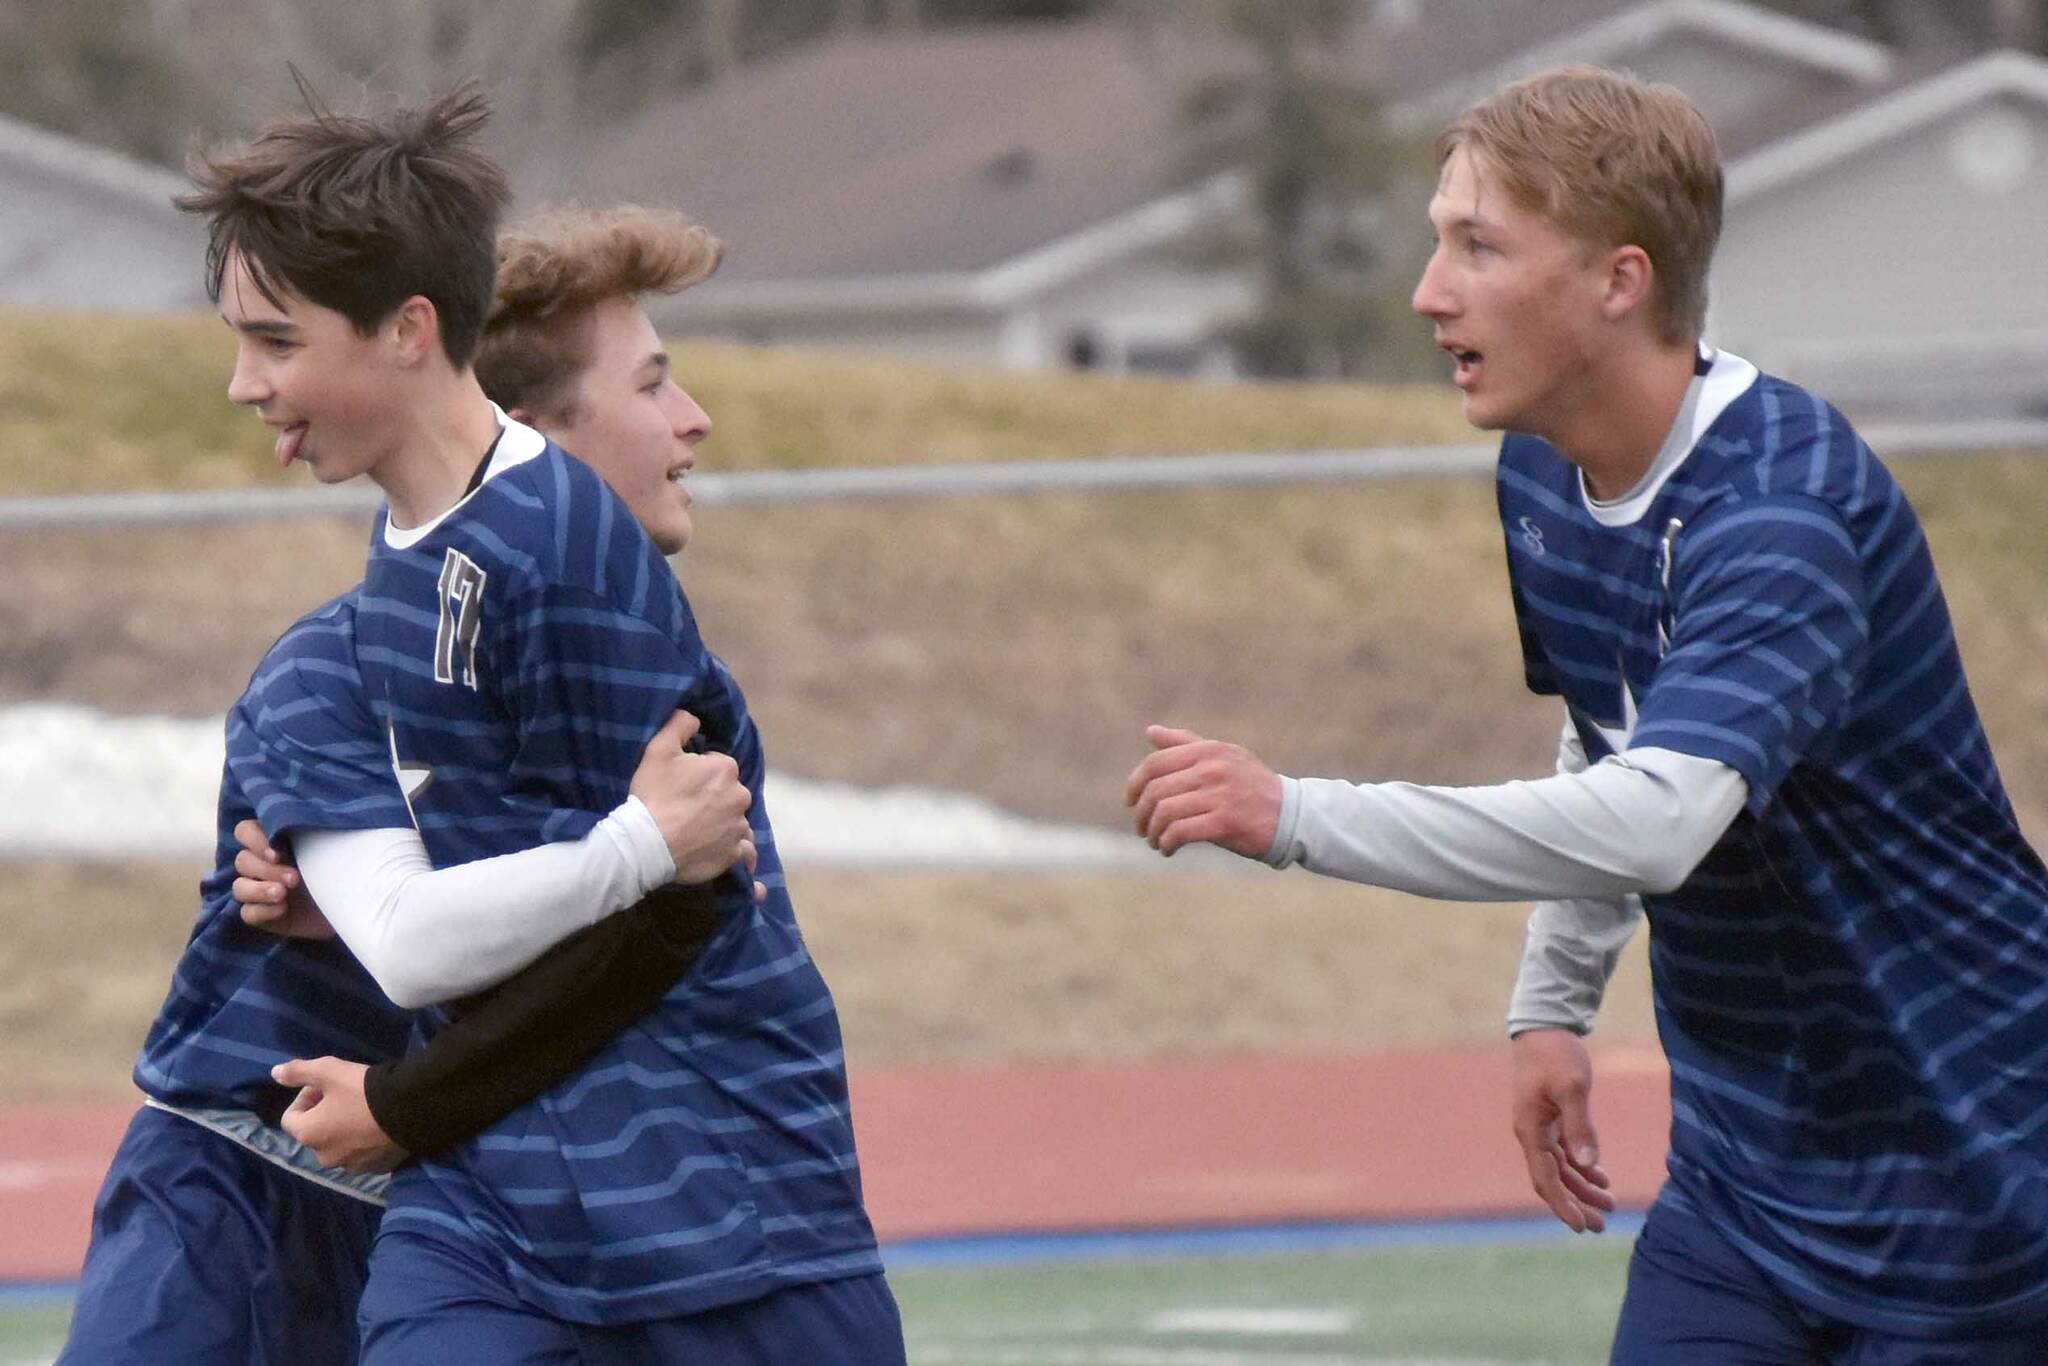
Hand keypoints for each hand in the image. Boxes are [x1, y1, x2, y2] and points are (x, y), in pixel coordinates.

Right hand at [233, 819, 334, 939]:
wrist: (353, 905)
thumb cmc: (342, 869)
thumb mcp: (331, 849)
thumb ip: (314, 834)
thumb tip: (306, 821)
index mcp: (272, 841)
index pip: (245, 831)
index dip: (255, 840)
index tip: (278, 853)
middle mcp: (261, 864)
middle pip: (243, 860)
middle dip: (267, 869)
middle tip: (295, 878)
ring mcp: (258, 889)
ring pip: (239, 886)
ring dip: (259, 890)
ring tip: (282, 893)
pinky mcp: (260, 914)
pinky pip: (247, 913)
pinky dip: (262, 911)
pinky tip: (282, 910)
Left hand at [272, 1056, 408, 1173]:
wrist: (412, 1110)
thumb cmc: (364, 1090)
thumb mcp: (330, 1071)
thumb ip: (299, 1071)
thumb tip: (274, 1073)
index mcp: (309, 1134)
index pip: (291, 1118)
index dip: (304, 1097)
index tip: (324, 1085)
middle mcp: (325, 1157)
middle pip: (315, 1133)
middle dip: (323, 1114)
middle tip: (345, 1095)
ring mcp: (351, 1166)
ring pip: (338, 1145)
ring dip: (343, 1130)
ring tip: (364, 1110)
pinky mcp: (376, 1168)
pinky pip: (361, 1154)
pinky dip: (363, 1141)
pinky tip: (379, 1125)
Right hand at [631, 710, 753, 884]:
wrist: (647, 844)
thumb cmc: (652, 795)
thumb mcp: (658, 750)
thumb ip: (679, 725)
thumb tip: (693, 717)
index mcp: (726, 769)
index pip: (717, 766)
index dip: (698, 774)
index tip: (680, 785)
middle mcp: (741, 796)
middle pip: (729, 792)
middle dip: (713, 797)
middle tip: (685, 807)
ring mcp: (739, 826)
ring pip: (736, 819)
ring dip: (723, 822)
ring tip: (697, 830)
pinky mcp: (735, 853)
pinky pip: (743, 850)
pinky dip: (735, 849)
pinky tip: (722, 849)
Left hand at [1123, 725, 1282, 858]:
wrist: (1291, 815)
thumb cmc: (1251, 786)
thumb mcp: (1223, 756)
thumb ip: (1186, 744)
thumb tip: (1150, 732)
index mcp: (1208, 750)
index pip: (1156, 763)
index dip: (1135, 784)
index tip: (1130, 802)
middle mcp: (1213, 768)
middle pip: (1156, 790)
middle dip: (1142, 814)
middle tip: (1141, 828)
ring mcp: (1220, 795)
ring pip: (1165, 813)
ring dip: (1153, 832)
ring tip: (1155, 841)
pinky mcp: (1226, 822)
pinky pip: (1181, 832)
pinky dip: (1167, 843)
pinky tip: (1168, 849)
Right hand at [1511, 1028, 1614, 1232]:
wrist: (1544, 1029)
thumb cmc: (1556, 1055)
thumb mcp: (1572, 1088)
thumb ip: (1580, 1127)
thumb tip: (1588, 1165)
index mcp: (1531, 1131)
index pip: (1545, 1179)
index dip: (1563, 1205)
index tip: (1581, 1227)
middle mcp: (1532, 1134)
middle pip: (1552, 1180)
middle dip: (1576, 1204)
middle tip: (1601, 1226)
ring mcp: (1540, 1128)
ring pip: (1560, 1169)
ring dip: (1582, 1188)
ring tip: (1610, 1205)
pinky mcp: (1551, 1119)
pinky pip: (1564, 1153)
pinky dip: (1582, 1168)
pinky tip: (1602, 1177)